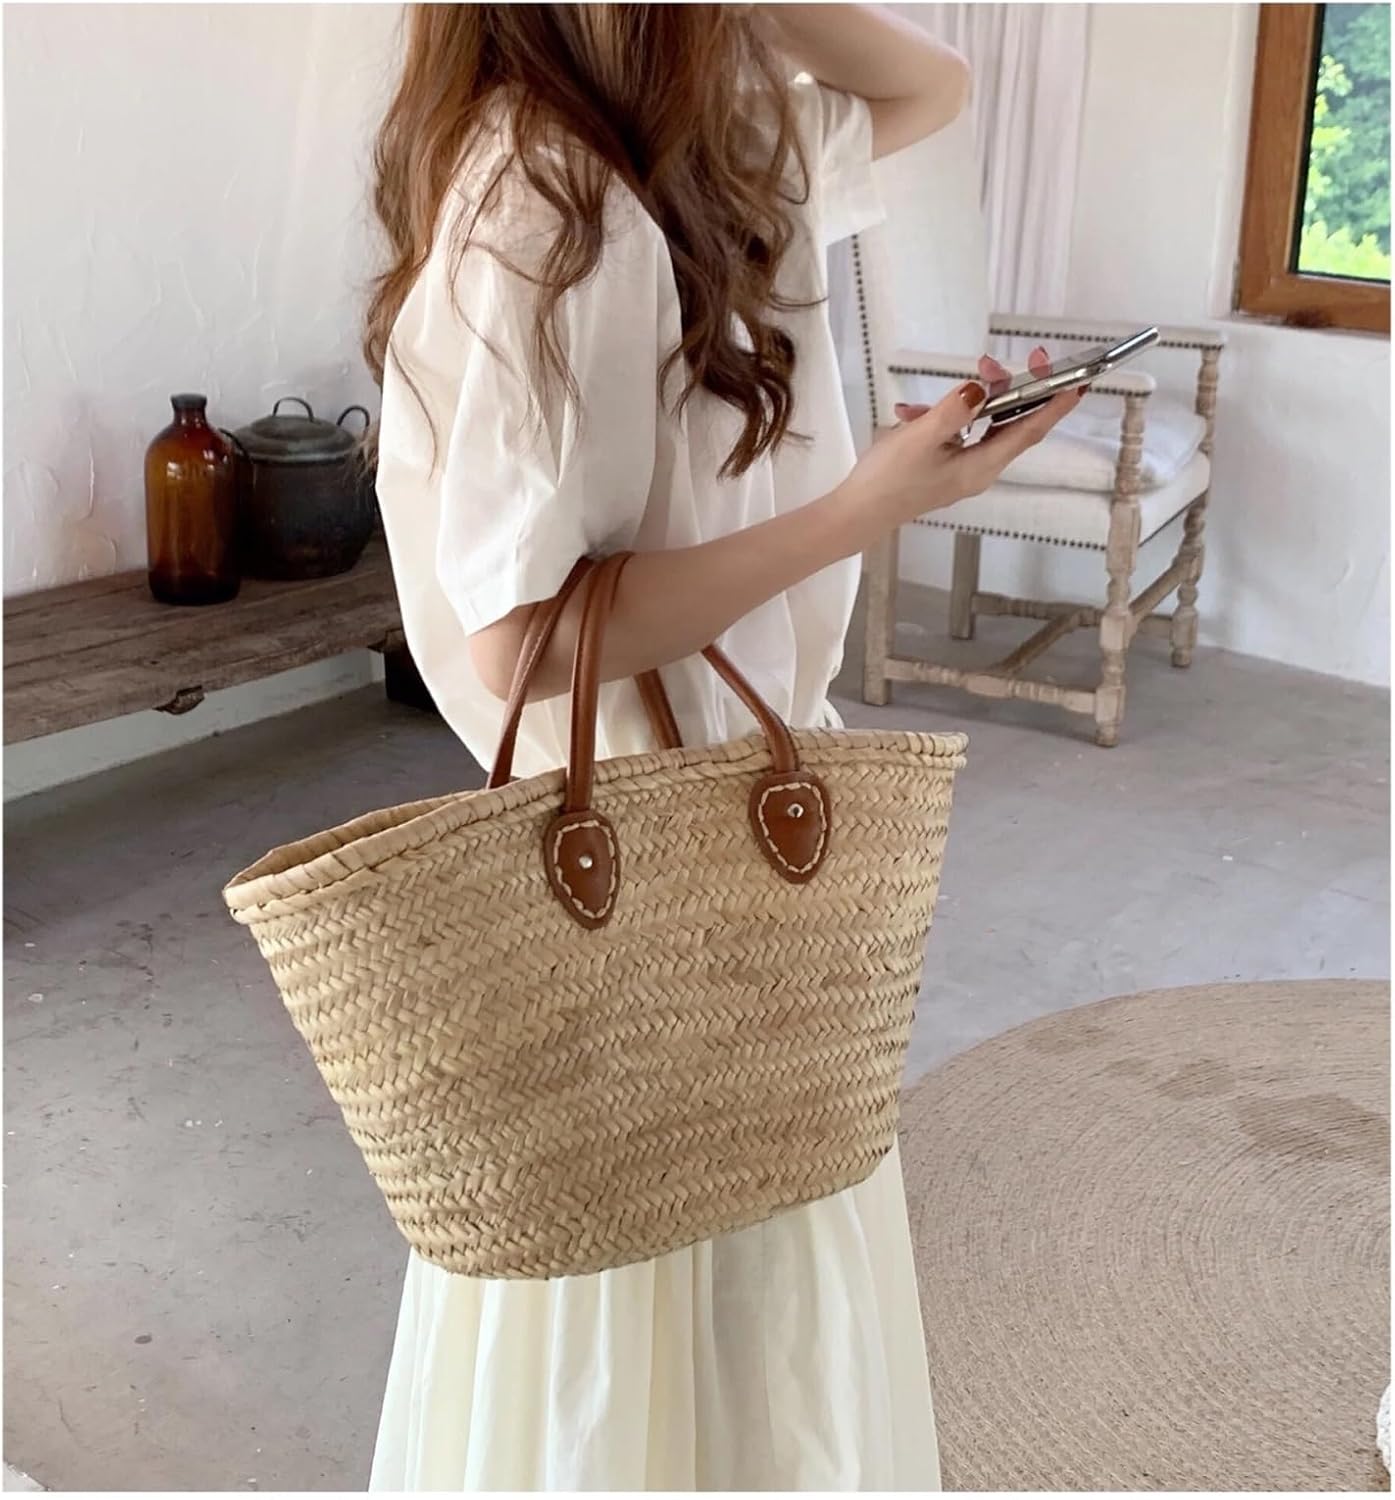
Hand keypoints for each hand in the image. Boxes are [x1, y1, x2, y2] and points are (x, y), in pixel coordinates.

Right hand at [836, 346, 1081, 532]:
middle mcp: (980, 469)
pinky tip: (911, 414)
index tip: (1078, 381)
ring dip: (966, 402)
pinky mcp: (944, 467)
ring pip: (982, 425)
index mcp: (982, 466)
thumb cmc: (889, 481)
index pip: (1031, 430)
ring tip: (937, 395)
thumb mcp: (922, 437)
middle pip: (1010, 423)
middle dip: (1007, 390)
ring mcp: (963, 469)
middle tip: (995, 361)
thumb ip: (956, 408)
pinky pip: (957, 433)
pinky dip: (942, 417)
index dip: (1056, 405)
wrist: (856, 514)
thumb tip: (981, 387)